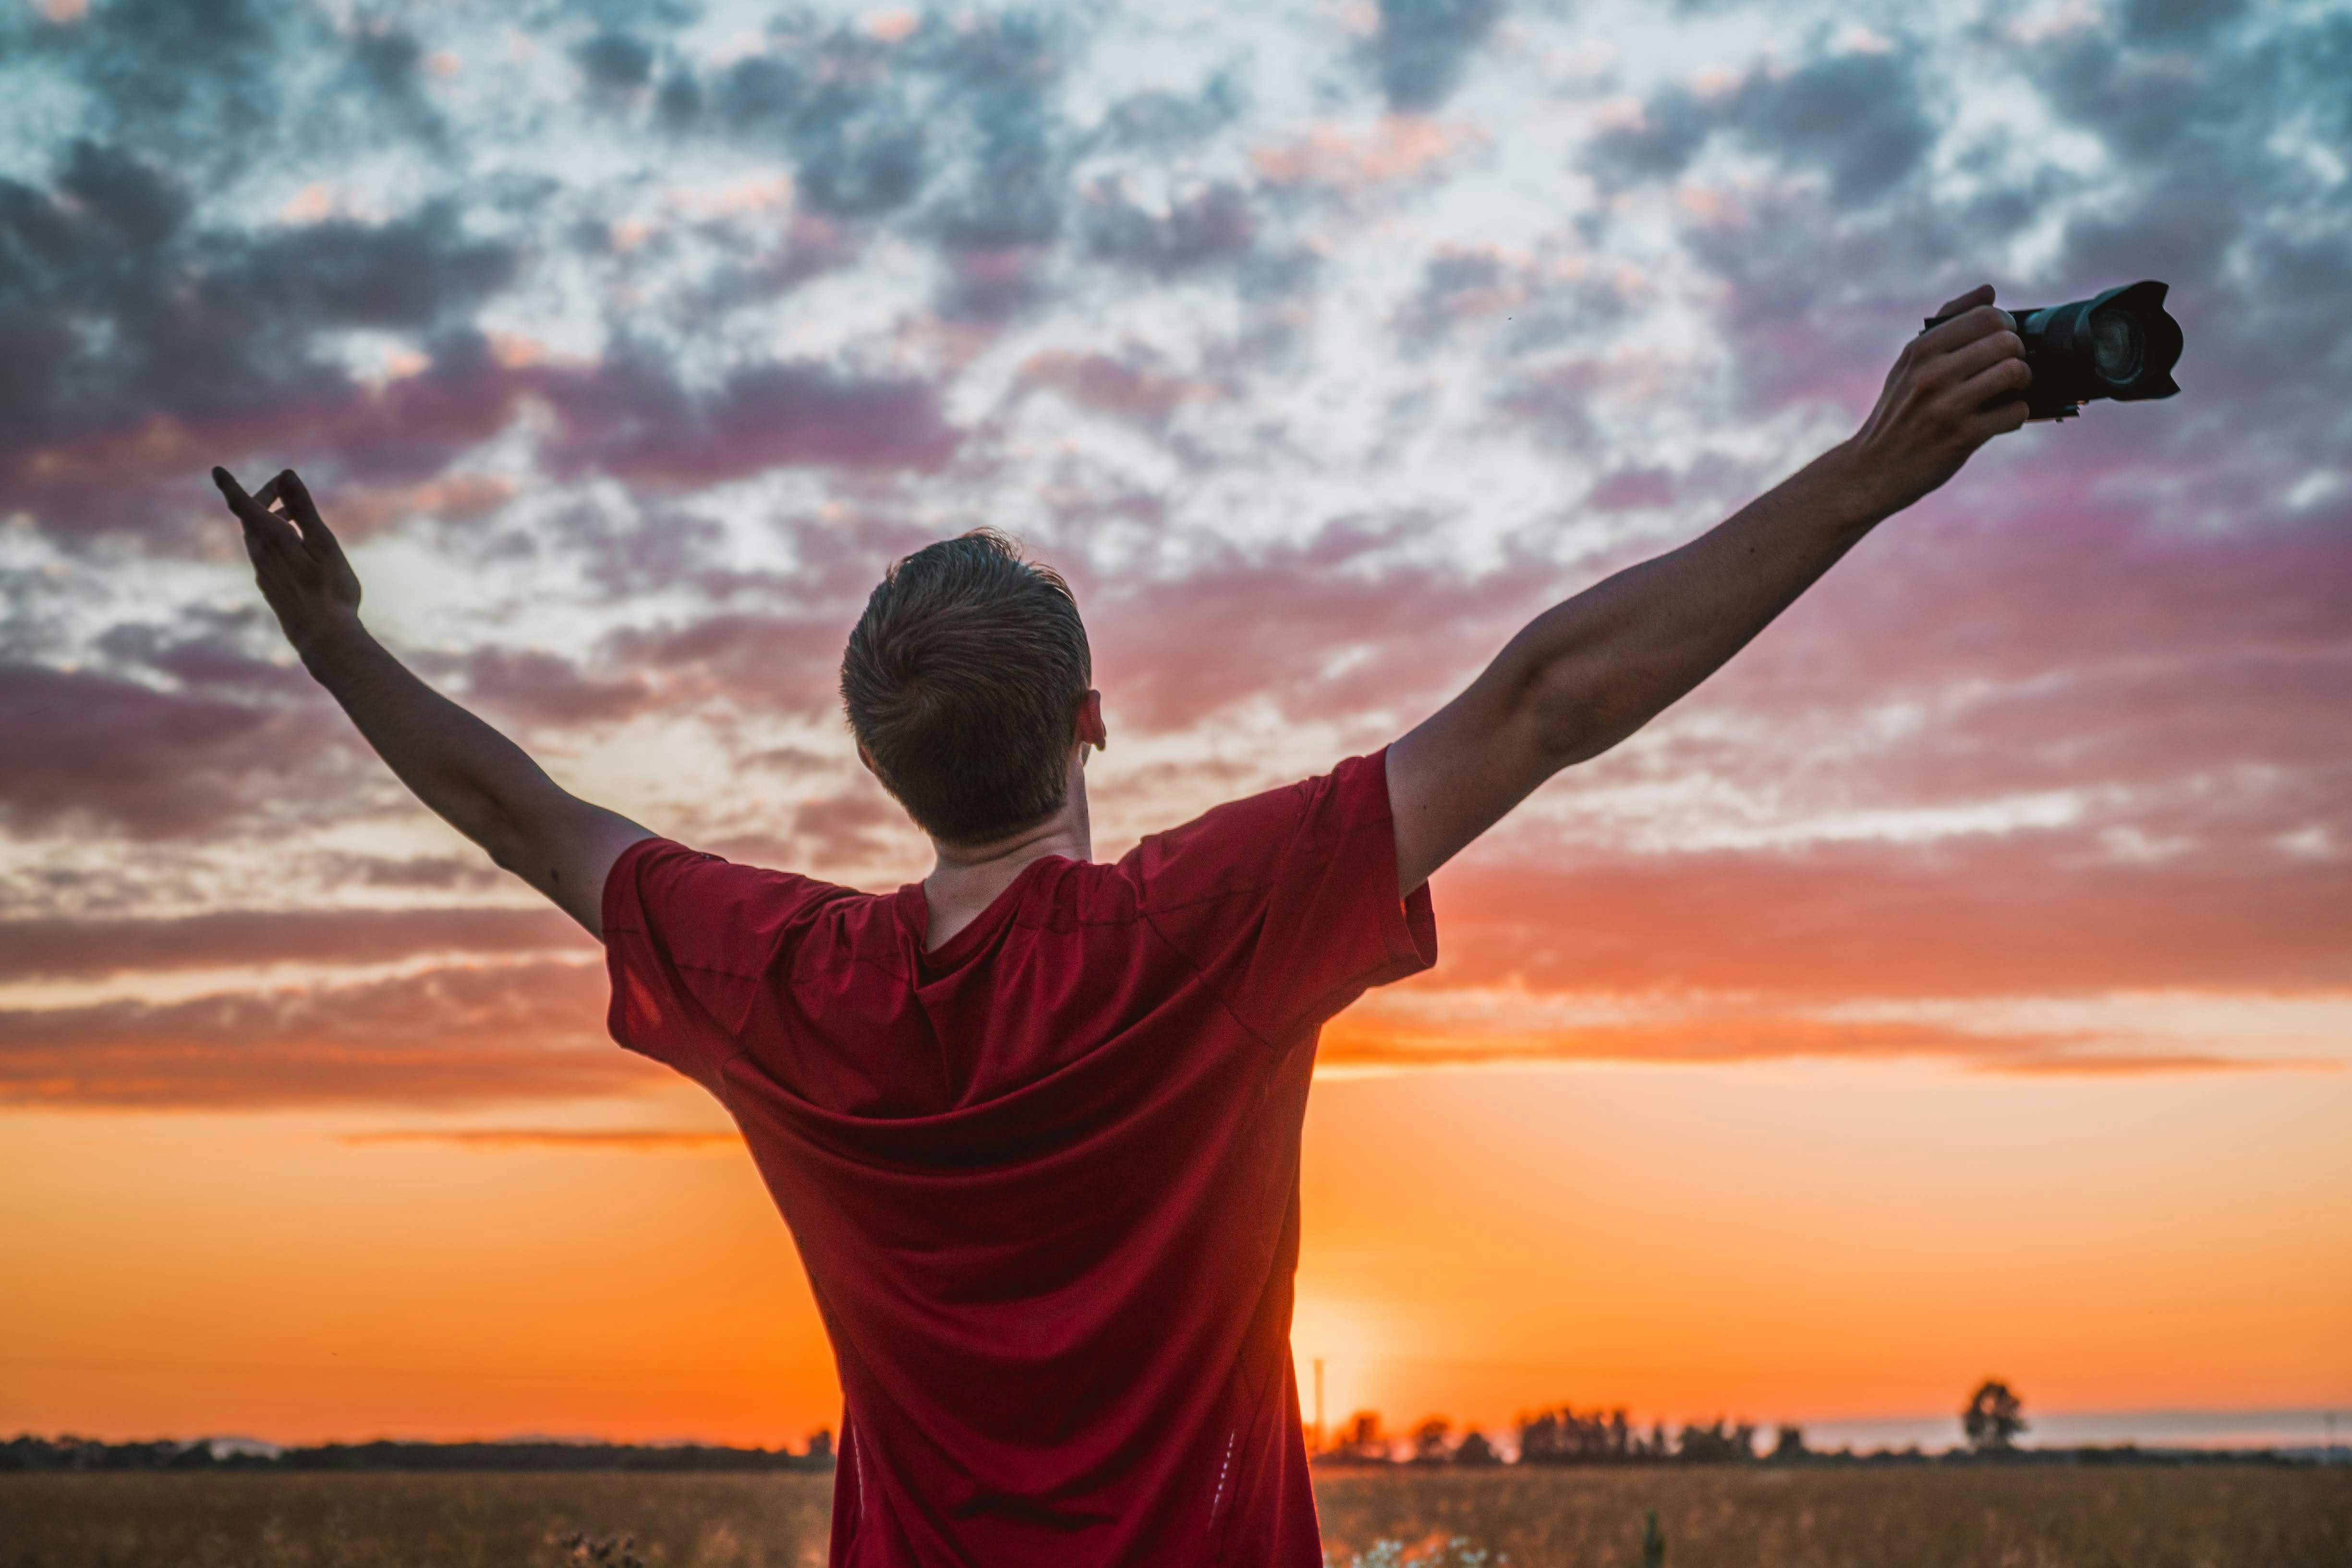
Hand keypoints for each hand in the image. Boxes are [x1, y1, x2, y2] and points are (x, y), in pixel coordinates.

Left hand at [212, 466, 363, 658]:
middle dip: (264, 498)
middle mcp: (261, 555)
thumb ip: (304, 509)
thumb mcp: (323, 545)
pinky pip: (263, 554)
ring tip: (294, 515)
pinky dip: (273, 539)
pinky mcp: (270, 586)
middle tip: (285, 488)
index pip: (243, 506)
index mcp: (273, 540)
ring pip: (257, 537)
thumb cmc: (330, 591)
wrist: (323, 638)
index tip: (217, 471)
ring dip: (271, 519)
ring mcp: (263, 573)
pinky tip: (295, 548)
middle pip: (250, 518)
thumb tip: (286, 475)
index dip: (229, 486)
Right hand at [1838, 284, 2031, 517]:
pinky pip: (2015, 412)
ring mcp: (1947, 405)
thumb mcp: (1909, 363)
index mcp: (1920, 350)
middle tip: (2008, 369)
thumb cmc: (1897, 412)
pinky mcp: (1962, 436)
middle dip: (2018, 354)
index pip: (1986, 315)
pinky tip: (1999, 419)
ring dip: (2023, 382)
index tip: (2002, 341)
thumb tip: (1988, 291)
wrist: (1872, 470)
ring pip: (2015, 372)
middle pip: (2006, 341)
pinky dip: (2016, 415)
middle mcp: (1932, 373)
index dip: (2006, 325)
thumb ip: (1946, 324)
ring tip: (2009, 391)